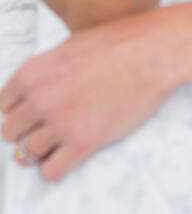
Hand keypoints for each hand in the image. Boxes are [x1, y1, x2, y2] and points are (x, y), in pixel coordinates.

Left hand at [0, 8, 180, 180]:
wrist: (154, 52)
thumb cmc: (120, 42)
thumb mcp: (70, 46)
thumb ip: (47, 70)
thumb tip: (39, 87)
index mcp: (32, 73)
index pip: (3, 105)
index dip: (19, 110)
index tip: (31, 114)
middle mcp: (39, 99)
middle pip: (10, 132)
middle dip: (26, 131)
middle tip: (46, 128)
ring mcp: (60, 122)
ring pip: (26, 154)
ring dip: (41, 151)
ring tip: (60, 143)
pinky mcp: (83, 142)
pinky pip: (51, 171)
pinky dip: (56, 168)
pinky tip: (69, 156)